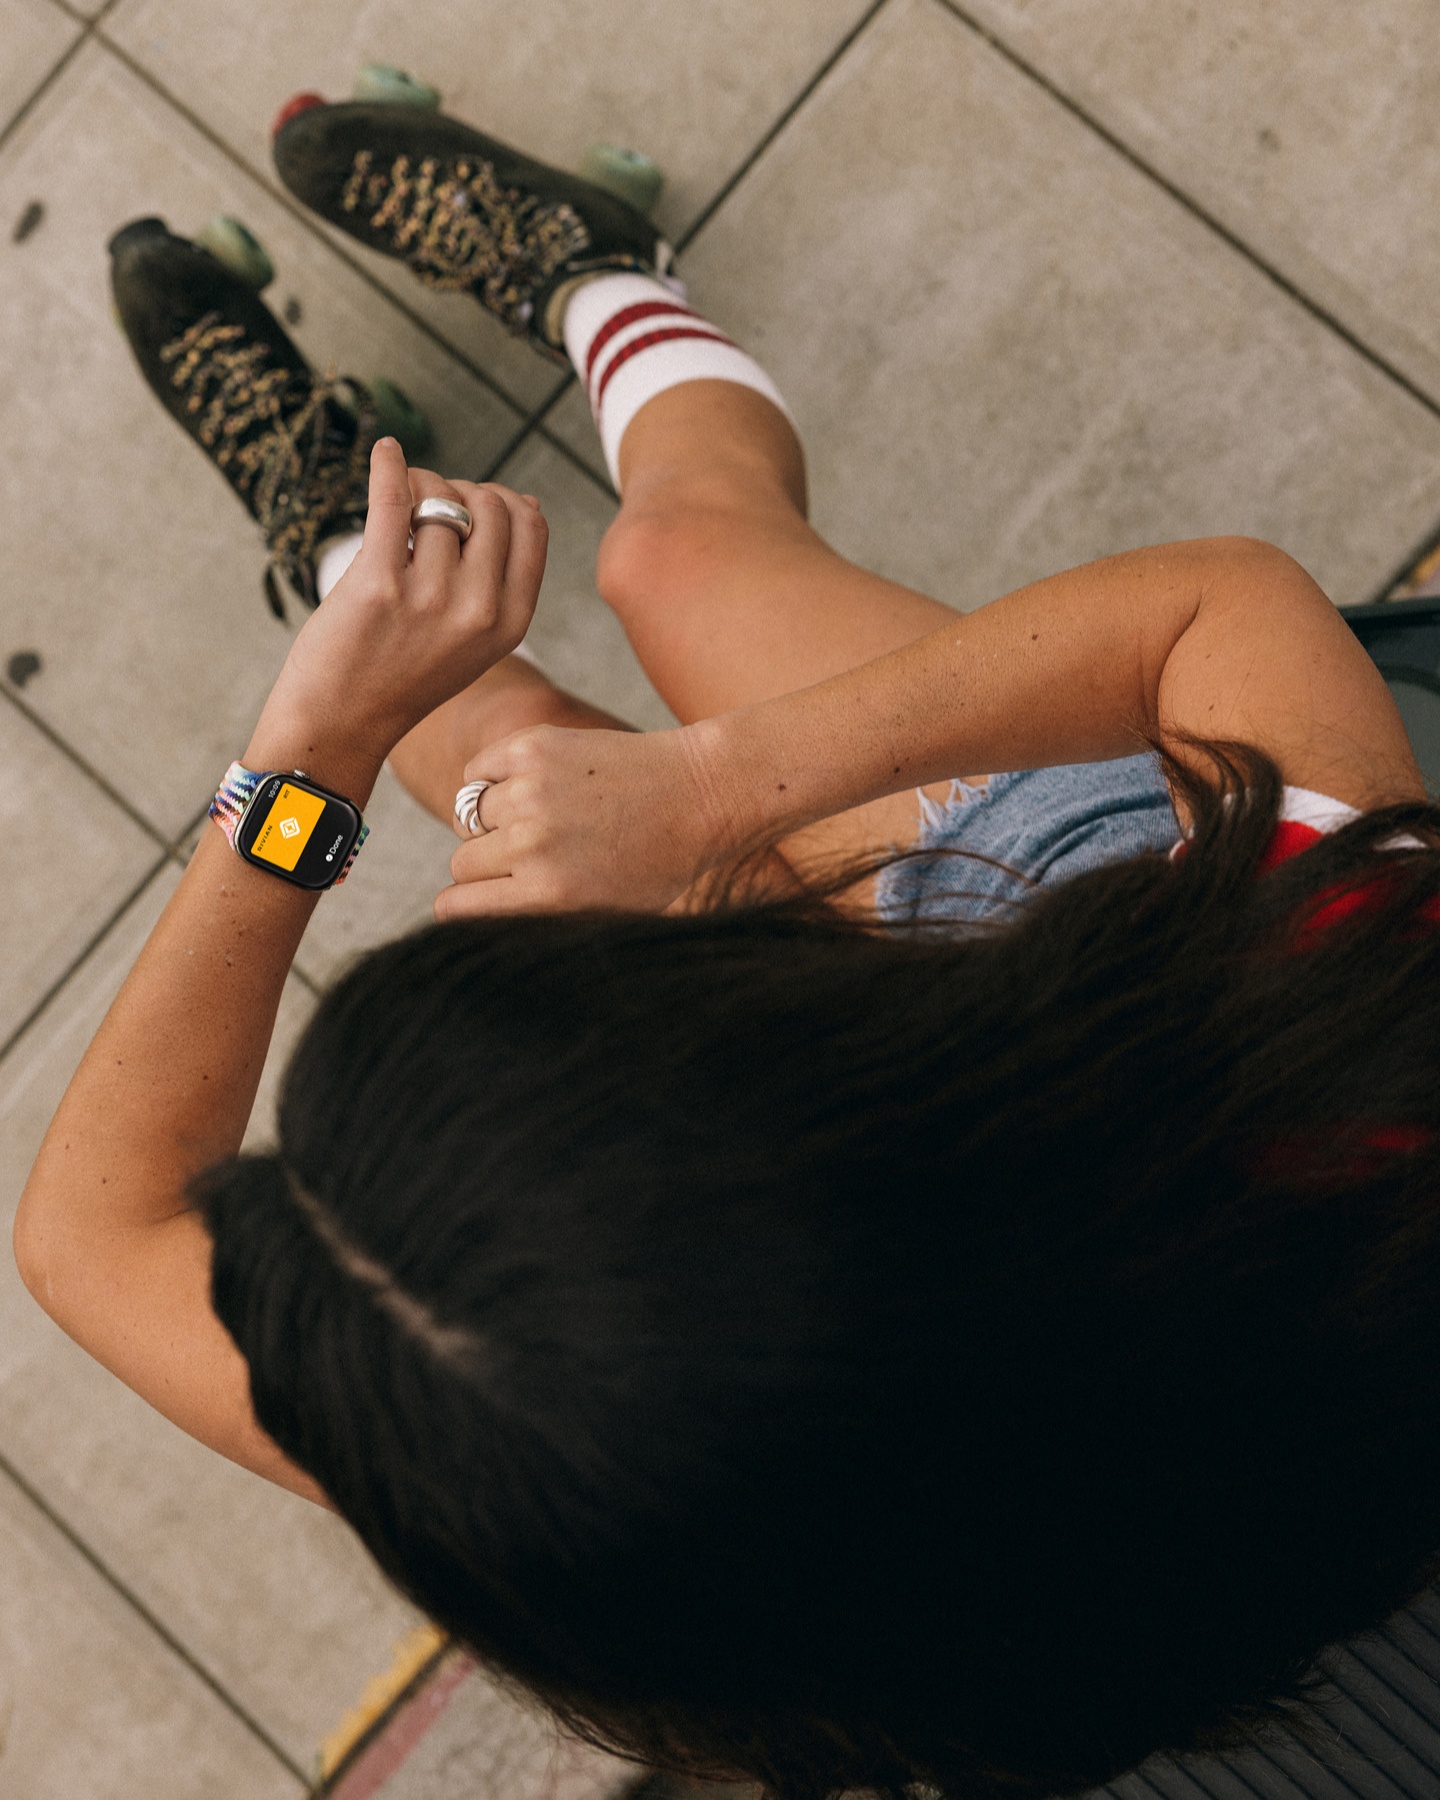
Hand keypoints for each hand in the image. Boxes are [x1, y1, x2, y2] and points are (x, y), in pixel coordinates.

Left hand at [250, 439, 547, 783]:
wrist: (343, 724)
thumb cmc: (404, 675)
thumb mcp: (477, 640)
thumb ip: (504, 580)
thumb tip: (525, 502)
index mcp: (511, 622)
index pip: (529, 527)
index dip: (502, 500)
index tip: (471, 505)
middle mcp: (478, 610)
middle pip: (488, 504)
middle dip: (459, 489)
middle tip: (427, 507)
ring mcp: (430, 598)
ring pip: (438, 499)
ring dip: (416, 487)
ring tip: (396, 508)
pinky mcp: (378, 584)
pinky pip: (393, 498)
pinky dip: (388, 465)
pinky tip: (384, 452)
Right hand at [436, 722, 731, 915]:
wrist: (700, 794)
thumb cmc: (658, 863)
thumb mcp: (606, 914)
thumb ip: (540, 921)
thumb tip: (478, 925)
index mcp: (547, 895)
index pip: (453, 907)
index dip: (461, 907)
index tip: (475, 902)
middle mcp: (531, 844)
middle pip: (462, 863)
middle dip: (485, 866)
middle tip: (527, 858)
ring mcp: (530, 790)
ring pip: (467, 816)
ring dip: (493, 821)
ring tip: (539, 819)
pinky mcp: (532, 746)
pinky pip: (476, 771)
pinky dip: (490, 779)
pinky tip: (525, 786)